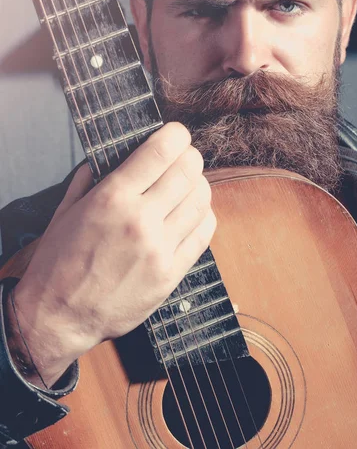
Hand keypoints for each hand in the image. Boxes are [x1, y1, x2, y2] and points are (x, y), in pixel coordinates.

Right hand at [7, 123, 215, 386]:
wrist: (59, 317)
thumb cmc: (58, 262)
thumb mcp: (65, 212)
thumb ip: (87, 180)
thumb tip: (106, 158)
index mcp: (112, 198)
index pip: (161, 151)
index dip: (176, 135)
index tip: (176, 134)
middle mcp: (141, 219)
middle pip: (188, 171)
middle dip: (191, 157)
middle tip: (185, 158)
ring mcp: (159, 249)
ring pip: (201, 200)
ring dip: (199, 185)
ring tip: (189, 186)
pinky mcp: (170, 275)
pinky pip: (203, 234)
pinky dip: (204, 216)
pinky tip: (193, 214)